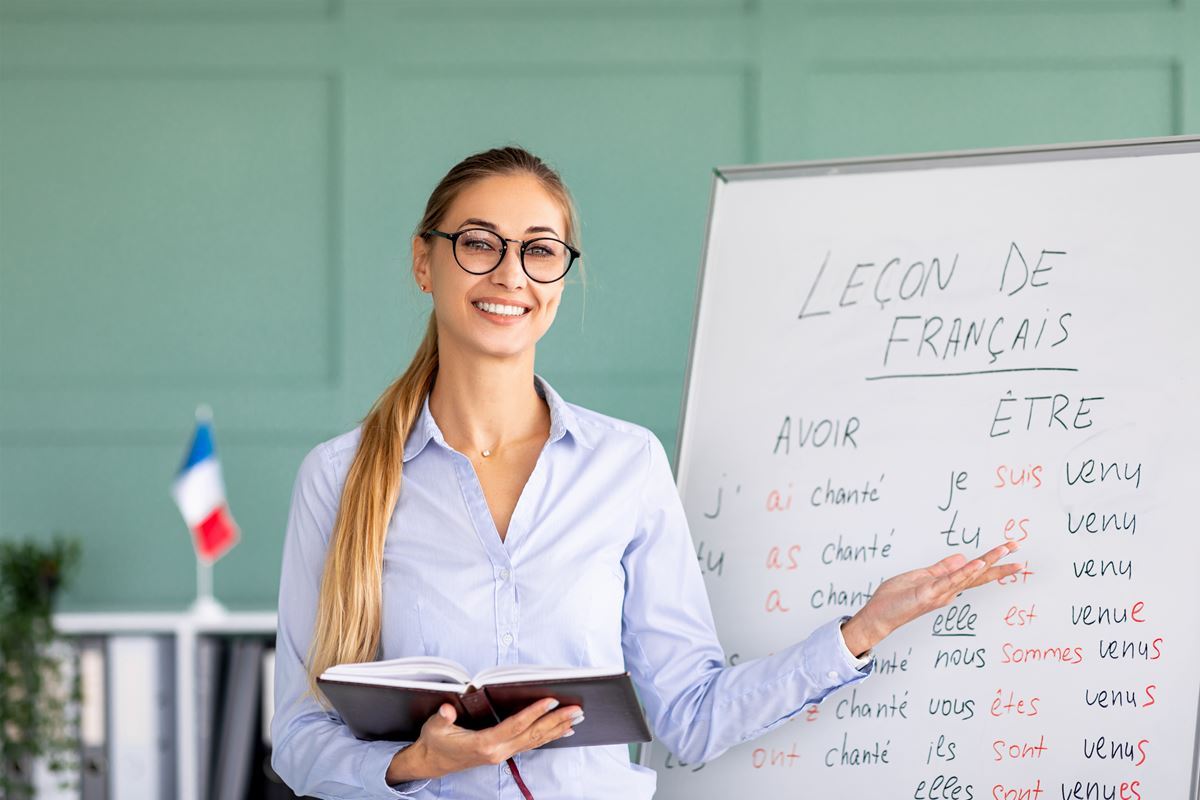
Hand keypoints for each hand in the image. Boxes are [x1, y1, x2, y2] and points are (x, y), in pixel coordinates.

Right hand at [386, 697, 581, 783]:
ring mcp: (502, 754)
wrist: (431, 763)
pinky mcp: (503, 753)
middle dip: (556, 721)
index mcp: (484, 744)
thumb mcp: (434, 727)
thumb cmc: (434, 742)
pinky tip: (561, 731)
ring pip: (535, 741)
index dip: (534, 713)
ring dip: (557, 729)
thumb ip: (442, 718)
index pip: (515, 726)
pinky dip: (548, 737)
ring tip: (576, 718)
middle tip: (577, 709)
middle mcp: (497, 751)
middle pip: (532, 735)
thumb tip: (448, 709)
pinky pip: (530, 745)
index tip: (551, 701)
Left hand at [840, 541, 1020, 656]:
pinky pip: (949, 581)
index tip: (1009, 549)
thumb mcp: (921, 577)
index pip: (974, 571)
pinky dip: (964, 572)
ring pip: (968, 576)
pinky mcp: (928, 593)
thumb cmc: (897, 598)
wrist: (879, 615)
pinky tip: (977, 563)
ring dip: (987, 563)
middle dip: (999, 564)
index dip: (991, 560)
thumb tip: (962, 557)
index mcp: (947, 585)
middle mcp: (948, 591)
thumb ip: (942, 568)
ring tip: (1004, 551)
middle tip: (1019, 551)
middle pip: (978, 575)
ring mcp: (940, 593)